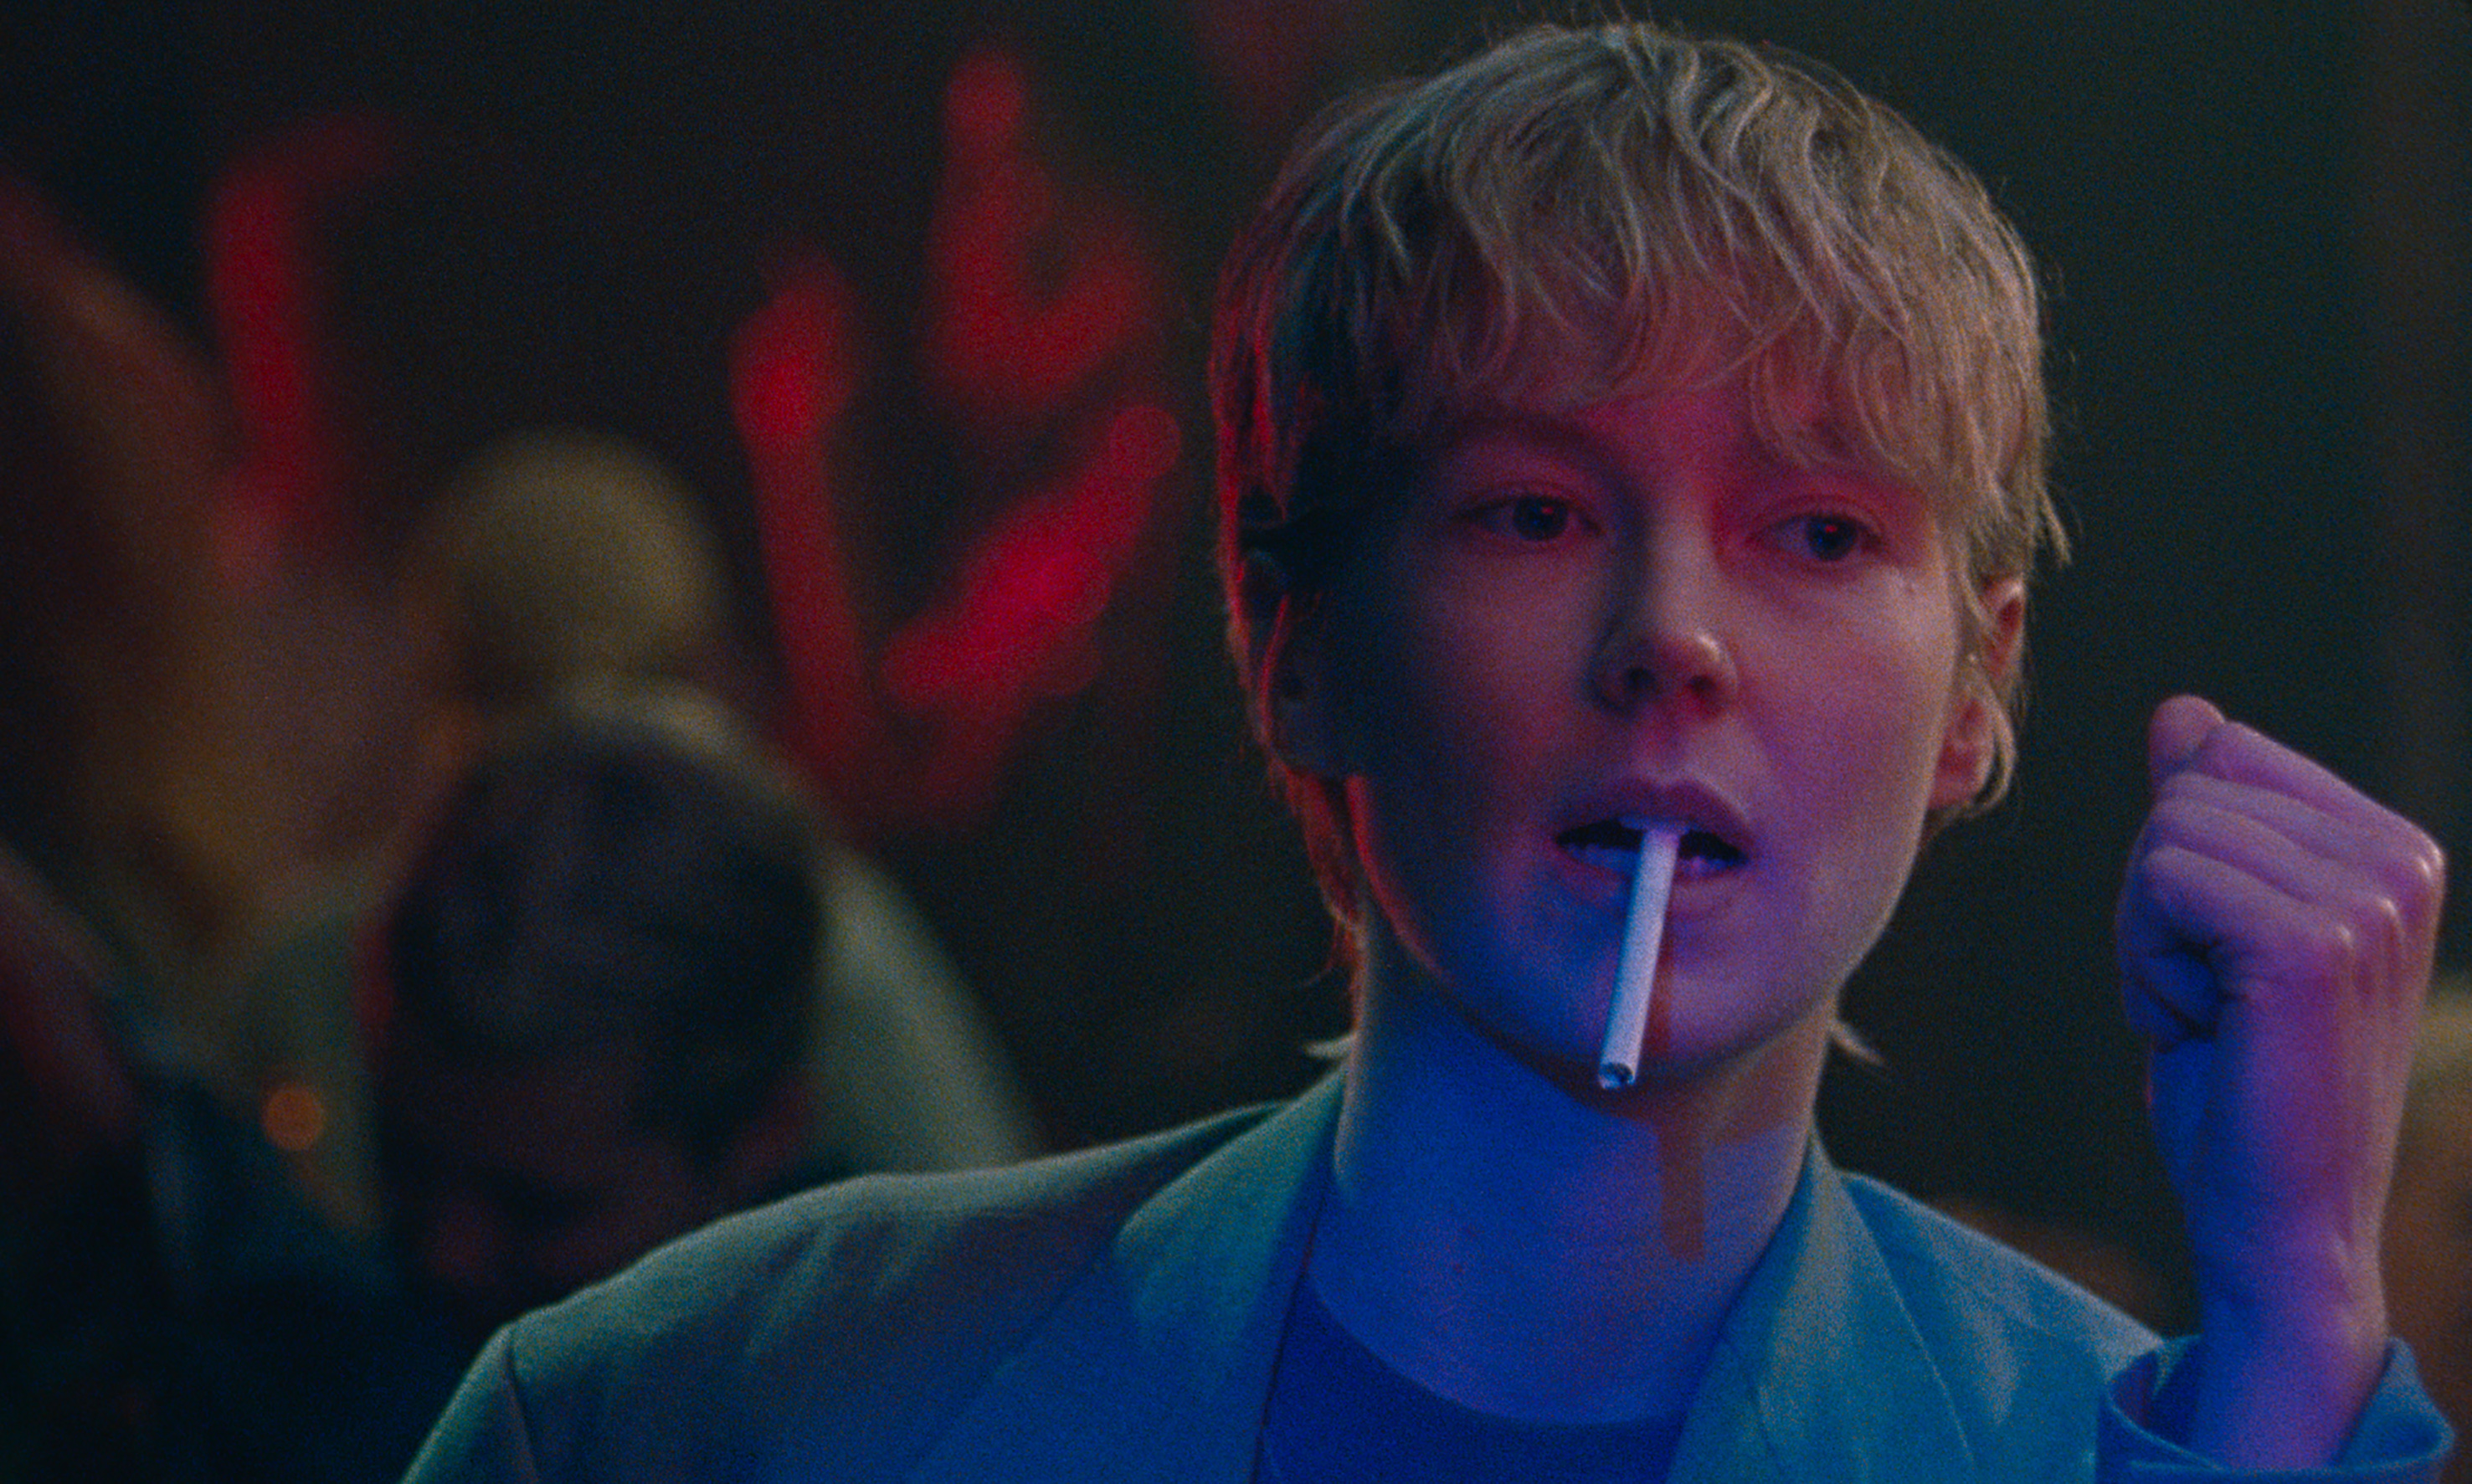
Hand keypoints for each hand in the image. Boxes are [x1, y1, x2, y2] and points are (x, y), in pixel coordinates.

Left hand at [2117, 695, 2444, 1463]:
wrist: (2277, 1221)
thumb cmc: (2239, 1083)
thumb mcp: (2215, 928)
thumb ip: (2210, 816)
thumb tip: (2185, 711)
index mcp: (2393, 848)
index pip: (2224, 755)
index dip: (2181, 859)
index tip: (2225, 956)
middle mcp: (2400, 863)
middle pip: (2189, 792)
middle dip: (2157, 898)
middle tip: (2212, 998)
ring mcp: (2368, 902)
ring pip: (2166, 838)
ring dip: (2149, 937)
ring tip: (2213, 1018)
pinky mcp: (2311, 946)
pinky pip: (2162, 884)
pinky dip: (2146, 965)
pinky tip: (2203, 1031)